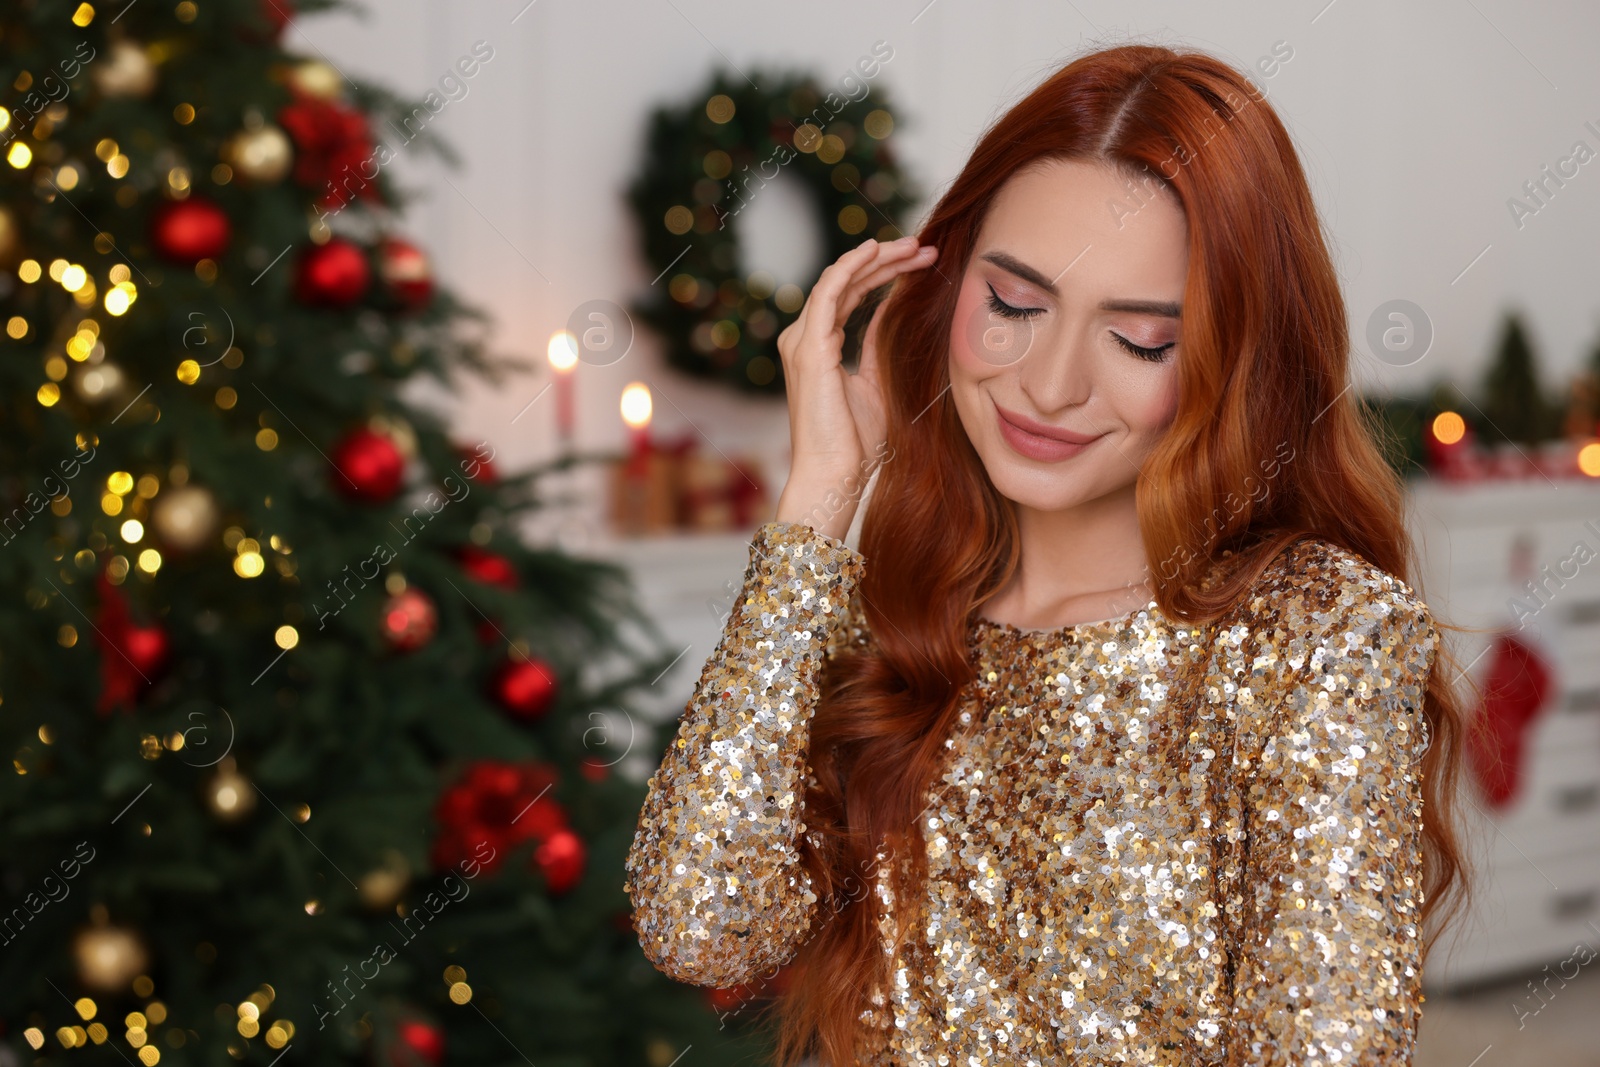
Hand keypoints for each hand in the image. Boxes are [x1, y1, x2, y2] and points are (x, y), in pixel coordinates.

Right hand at [774, 236, 938, 535]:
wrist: (834, 475)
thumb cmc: (855, 443)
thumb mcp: (876, 382)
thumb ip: (877, 344)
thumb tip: (892, 310)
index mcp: (818, 347)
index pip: (851, 295)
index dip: (885, 274)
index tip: (923, 262)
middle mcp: (805, 338)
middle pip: (846, 282)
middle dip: (886, 260)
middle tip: (925, 246)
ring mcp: (802, 341)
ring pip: (839, 280)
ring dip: (876, 258)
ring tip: (913, 245)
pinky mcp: (809, 348)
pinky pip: (829, 292)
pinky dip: (851, 266)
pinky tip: (876, 250)